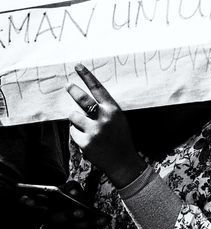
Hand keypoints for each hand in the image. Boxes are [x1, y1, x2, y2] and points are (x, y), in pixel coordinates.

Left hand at [65, 65, 144, 188]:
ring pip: (73, 116)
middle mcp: (104, 118)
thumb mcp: (119, 119)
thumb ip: (104, 110)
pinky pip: (73, 132)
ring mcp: (94, 130)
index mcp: (114, 109)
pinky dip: (77, 133)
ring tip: (85, 125)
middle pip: (82, 99)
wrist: (123, 161)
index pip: (98, 89)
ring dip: (75, 119)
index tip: (78, 66)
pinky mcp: (85, 142)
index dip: (87, 76)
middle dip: (73, 91)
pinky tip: (88, 138)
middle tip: (68, 85)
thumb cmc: (121, 138)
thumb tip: (84, 101)